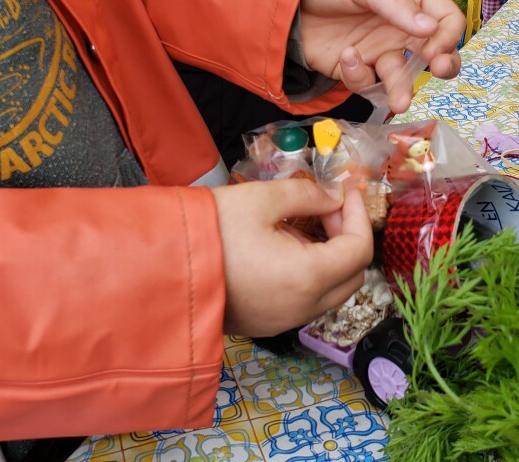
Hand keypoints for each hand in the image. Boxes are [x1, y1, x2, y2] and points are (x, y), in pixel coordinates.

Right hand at [213, 179, 372, 336]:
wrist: (158, 270)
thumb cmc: (208, 231)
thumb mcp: (260, 199)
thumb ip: (307, 196)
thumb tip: (333, 197)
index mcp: (308, 277)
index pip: (359, 250)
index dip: (360, 216)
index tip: (347, 193)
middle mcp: (303, 307)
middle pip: (352, 276)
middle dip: (349, 238)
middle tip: (328, 208)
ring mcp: (284, 321)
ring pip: (330, 291)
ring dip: (329, 258)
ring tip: (302, 226)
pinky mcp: (266, 324)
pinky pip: (305, 301)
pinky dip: (309, 275)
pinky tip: (283, 248)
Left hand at [299, 0, 465, 113]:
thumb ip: (397, 4)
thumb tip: (430, 28)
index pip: (446, 19)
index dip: (446, 36)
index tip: (434, 50)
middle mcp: (399, 29)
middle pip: (434, 53)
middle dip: (442, 67)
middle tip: (438, 73)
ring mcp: (378, 51)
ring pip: (400, 78)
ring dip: (401, 90)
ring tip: (399, 102)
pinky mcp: (355, 69)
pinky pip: (365, 83)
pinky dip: (358, 76)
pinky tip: (347, 55)